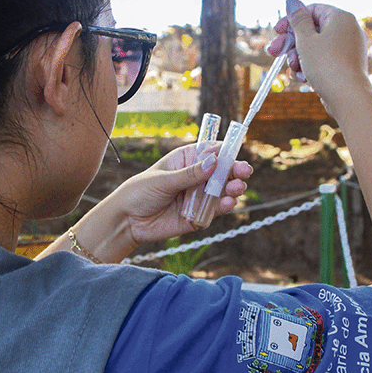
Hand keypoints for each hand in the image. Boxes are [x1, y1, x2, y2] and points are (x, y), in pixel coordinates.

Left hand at [118, 142, 252, 245]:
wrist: (127, 221)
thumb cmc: (140, 192)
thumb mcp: (163, 180)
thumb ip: (189, 174)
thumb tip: (214, 161)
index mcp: (186, 160)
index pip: (211, 151)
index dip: (225, 151)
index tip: (235, 152)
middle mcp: (196, 177)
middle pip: (222, 171)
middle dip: (235, 171)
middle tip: (244, 172)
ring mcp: (199, 196)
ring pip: (223, 190)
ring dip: (233, 188)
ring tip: (237, 188)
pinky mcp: (200, 215)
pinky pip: (216, 209)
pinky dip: (224, 206)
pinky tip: (228, 203)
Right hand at [267, 0, 370, 113]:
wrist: (348, 97)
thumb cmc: (327, 65)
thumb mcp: (305, 40)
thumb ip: (297, 20)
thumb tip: (291, 1)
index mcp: (340, 17)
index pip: (312, 10)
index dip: (291, 20)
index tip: (277, 31)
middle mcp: (348, 30)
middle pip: (312, 30)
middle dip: (291, 43)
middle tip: (274, 52)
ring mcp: (348, 48)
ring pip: (316, 47)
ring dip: (299, 58)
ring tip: (294, 69)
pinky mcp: (346, 65)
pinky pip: (324, 60)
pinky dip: (311, 66)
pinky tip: (304, 78)